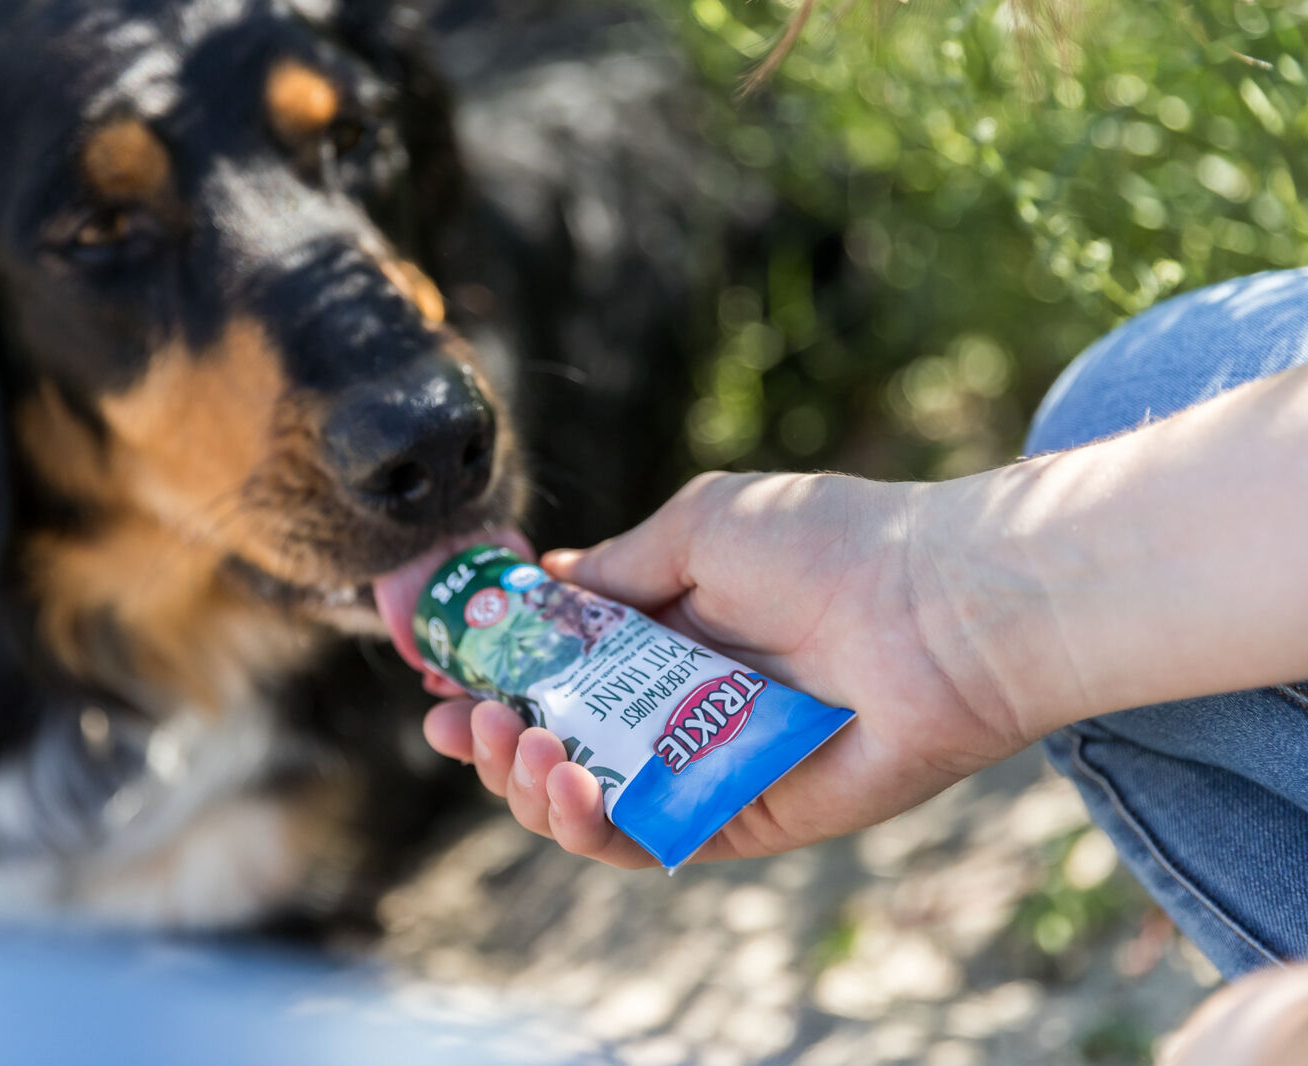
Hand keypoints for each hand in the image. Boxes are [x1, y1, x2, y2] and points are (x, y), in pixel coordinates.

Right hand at [423, 471, 1035, 866]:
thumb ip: (617, 569)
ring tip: (513, 742)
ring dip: (525, 779)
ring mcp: (701, 764)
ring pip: (585, 797)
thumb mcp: (699, 525)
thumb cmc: (828, 545)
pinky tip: (562, 785)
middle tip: (457, 720)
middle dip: (489, 732)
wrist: (940, 607)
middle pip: (556, 735)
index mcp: (666, 628)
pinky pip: (643, 838)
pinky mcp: (736, 817)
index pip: (556, 659)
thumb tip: (547, 582)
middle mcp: (676, 701)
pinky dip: (586, 825)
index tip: (436, 662)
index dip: (492, 664)